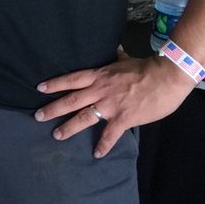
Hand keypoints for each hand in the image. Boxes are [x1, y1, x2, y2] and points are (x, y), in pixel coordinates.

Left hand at [34, 47, 195, 156]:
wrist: (166, 77)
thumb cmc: (147, 67)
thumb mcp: (125, 60)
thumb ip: (117, 58)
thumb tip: (115, 50)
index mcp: (99, 76)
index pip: (71, 79)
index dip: (55, 84)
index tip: (40, 88)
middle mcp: (99, 91)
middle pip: (71, 100)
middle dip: (53, 109)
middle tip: (37, 116)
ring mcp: (110, 105)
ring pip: (83, 117)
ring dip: (68, 127)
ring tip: (57, 135)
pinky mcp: (124, 118)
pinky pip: (110, 134)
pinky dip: (103, 145)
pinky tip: (97, 154)